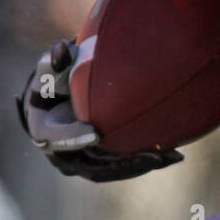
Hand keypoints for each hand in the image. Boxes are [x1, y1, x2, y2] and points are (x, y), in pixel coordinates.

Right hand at [17, 40, 183, 181]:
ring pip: (112, 170)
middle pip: (94, 165)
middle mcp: (64, 154)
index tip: (95, 133)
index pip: (58, 138)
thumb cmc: (52, 82)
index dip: (74, 138)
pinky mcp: (101, 161)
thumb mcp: (49, 70)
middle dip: (123, 164)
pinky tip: (173, 154)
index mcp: (45, 131)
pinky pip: (122, 165)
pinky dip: (145, 159)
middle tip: (151, 157)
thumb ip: (53, 62)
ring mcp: (83, 160)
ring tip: (171, 157)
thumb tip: (63, 50)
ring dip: (141, 165)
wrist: (57, 100)